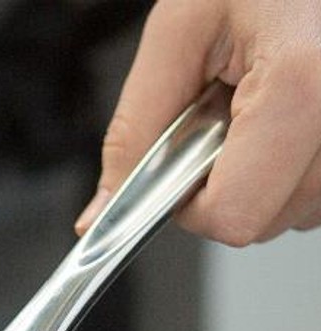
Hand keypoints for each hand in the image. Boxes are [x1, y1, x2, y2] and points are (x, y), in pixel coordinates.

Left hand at [78, 0, 320, 244]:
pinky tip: (287, 112)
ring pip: (300, 210)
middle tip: (227, 117)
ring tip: (262, 103)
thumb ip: (135, 129)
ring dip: (265, 175)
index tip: (183, 168)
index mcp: (301, 83)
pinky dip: (294, 165)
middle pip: (267, 221)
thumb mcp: (180, 31)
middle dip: (229, 185)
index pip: (234, 215)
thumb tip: (106, 210)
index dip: (192, 206)